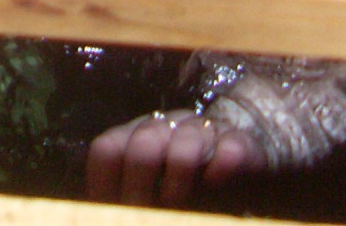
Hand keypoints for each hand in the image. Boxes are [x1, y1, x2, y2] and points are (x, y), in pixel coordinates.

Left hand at [86, 111, 265, 205]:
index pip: (108, 150)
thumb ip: (129, 204)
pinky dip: (222, 163)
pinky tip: (215, 182)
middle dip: (141, 182)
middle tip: (146, 213)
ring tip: (176, 205)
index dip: (106, 182)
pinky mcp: (239, 142)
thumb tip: (110, 218)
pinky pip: (230, 145)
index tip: (116, 212)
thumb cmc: (184, 186)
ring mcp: (202, 132)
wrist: (234, 154)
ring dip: (179, 173)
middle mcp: (166, 128)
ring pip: (186, 139)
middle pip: (144, 142)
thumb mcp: (150, 196)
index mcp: (135, 138)